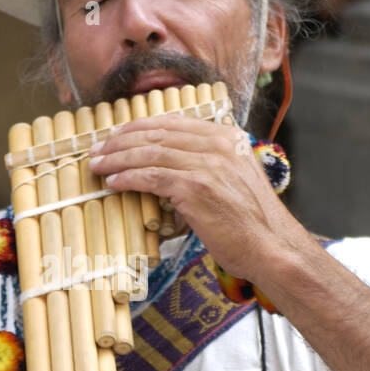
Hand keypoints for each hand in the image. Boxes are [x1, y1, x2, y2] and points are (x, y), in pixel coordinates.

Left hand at [88, 113, 307, 283]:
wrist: (272, 247)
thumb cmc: (252, 224)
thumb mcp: (236, 180)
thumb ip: (211, 165)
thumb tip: (175, 165)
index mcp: (227, 138)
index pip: (173, 123)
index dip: (139, 127)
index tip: (117, 135)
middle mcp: (218, 145)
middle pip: (157, 134)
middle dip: (121, 141)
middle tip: (97, 149)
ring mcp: (207, 165)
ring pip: (150, 153)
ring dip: (117, 158)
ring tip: (97, 165)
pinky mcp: (196, 188)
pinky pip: (152, 177)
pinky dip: (128, 178)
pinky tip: (113, 182)